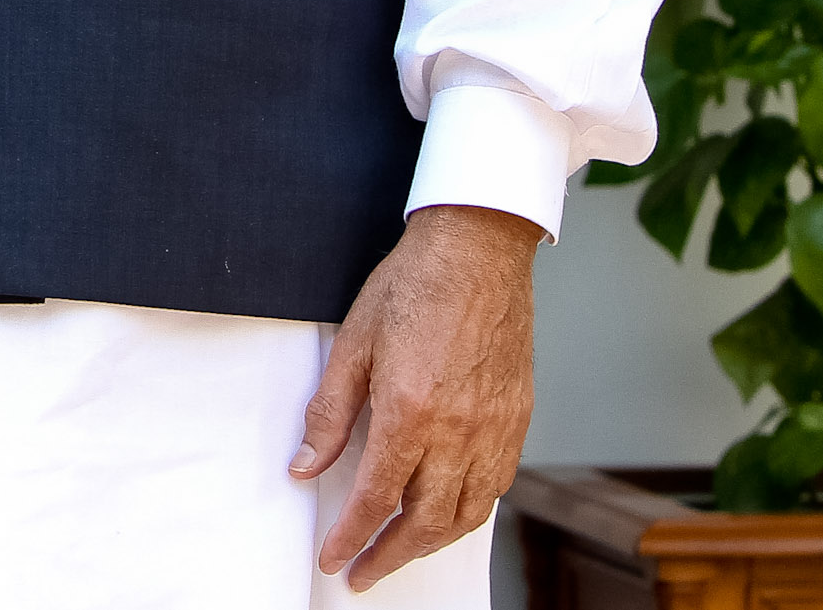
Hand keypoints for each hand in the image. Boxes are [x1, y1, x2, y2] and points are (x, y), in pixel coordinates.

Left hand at [296, 203, 542, 589]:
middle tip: (363, 572)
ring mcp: (494, 429)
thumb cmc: (413, 286)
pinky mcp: (517, 420)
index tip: (335, 559)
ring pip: (466, 514)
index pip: (376, 497)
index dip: (352, 536)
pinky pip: (496, 487)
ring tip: (400, 551)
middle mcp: (459, 431)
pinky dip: (468, 513)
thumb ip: (329, 414)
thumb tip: (304, 466)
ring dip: (430, 543)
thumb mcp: (353, 343)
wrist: (478, 250)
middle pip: (425, 520)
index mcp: (411, 412)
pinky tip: (447, 513)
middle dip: (389, 555)